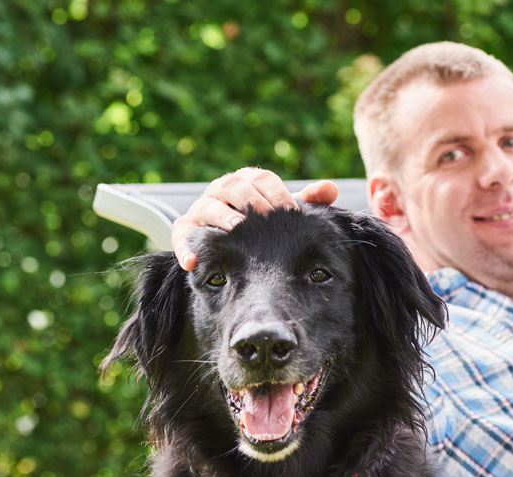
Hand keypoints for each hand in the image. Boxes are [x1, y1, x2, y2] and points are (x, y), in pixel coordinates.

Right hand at [170, 168, 338, 269]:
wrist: (229, 243)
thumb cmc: (261, 225)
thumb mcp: (283, 213)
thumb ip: (307, 201)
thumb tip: (331, 189)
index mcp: (247, 181)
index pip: (261, 178)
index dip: (277, 192)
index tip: (291, 210)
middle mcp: (222, 190)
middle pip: (234, 186)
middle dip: (250, 199)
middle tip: (267, 216)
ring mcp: (201, 209)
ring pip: (208, 205)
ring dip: (222, 215)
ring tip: (236, 227)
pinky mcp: (184, 231)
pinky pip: (181, 236)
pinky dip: (185, 248)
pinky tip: (194, 263)